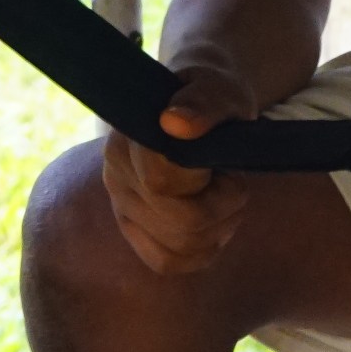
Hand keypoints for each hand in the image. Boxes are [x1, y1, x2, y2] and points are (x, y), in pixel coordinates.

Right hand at [101, 65, 255, 273]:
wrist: (200, 102)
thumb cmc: (214, 94)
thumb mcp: (221, 89)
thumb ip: (204, 102)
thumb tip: (175, 122)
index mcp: (130, 139)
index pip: (162, 185)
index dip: (209, 187)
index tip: (226, 166)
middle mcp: (116, 175)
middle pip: (177, 224)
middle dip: (222, 210)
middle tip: (234, 182)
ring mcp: (122, 205)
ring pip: (177, 249)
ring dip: (218, 231)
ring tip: (226, 198)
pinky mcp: (134, 229)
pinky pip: (168, 262)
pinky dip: (201, 252)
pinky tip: (214, 224)